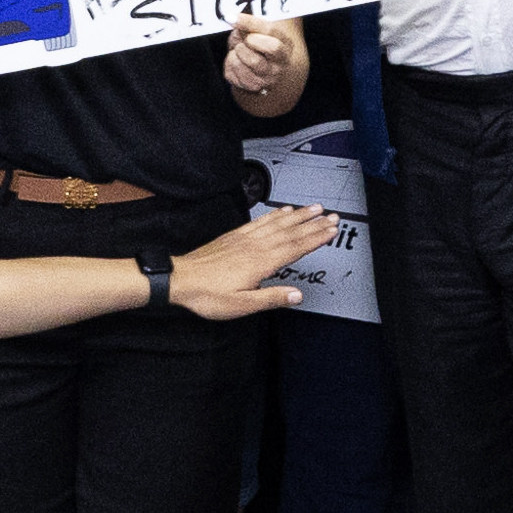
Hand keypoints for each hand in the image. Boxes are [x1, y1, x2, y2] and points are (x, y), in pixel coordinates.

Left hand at [167, 206, 335, 318]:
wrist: (180, 280)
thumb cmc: (207, 294)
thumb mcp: (241, 305)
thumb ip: (271, 298)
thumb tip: (296, 295)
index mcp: (260, 263)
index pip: (295, 248)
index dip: (315, 238)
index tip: (331, 230)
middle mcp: (255, 246)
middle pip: (291, 232)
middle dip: (314, 223)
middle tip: (331, 216)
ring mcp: (245, 239)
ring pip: (278, 223)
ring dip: (299, 215)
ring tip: (314, 208)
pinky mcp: (235, 236)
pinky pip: (260, 221)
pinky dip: (275, 215)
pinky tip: (282, 211)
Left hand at [221, 12, 294, 94]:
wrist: (272, 72)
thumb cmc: (266, 46)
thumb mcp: (266, 33)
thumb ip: (253, 25)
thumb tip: (234, 19)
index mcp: (285, 49)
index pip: (269, 34)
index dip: (249, 23)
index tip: (233, 17)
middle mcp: (276, 69)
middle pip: (255, 58)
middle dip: (244, 44)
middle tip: (245, 39)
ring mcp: (263, 80)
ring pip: (239, 64)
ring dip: (235, 52)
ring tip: (241, 49)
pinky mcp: (248, 86)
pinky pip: (230, 72)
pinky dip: (230, 61)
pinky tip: (238, 60)